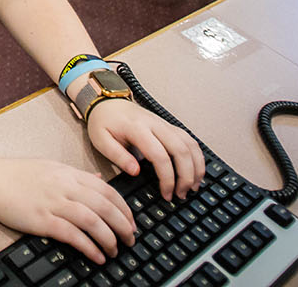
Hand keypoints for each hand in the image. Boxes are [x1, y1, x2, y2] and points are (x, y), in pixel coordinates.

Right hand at [0, 157, 135, 264]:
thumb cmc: (18, 175)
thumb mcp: (52, 167)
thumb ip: (77, 175)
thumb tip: (99, 179)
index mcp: (69, 174)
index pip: (107, 190)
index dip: (124, 208)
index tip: (131, 221)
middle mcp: (65, 187)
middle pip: (105, 206)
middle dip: (123, 225)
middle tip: (130, 239)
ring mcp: (54, 203)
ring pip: (93, 221)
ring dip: (109, 238)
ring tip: (115, 250)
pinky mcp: (42, 220)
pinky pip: (73, 235)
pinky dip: (89, 247)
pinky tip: (97, 256)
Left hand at [84, 98, 204, 202]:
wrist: (106, 102)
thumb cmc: (103, 122)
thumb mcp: (101, 140)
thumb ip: (118, 156)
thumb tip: (135, 171)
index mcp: (137, 128)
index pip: (160, 155)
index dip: (167, 178)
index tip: (167, 194)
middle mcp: (155, 124)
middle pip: (180, 149)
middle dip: (186, 175)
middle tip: (181, 194)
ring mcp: (164, 123)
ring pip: (189, 143)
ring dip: (195, 166)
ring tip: (193, 186)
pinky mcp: (168, 126)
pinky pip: (189, 139)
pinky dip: (197, 155)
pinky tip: (196, 170)